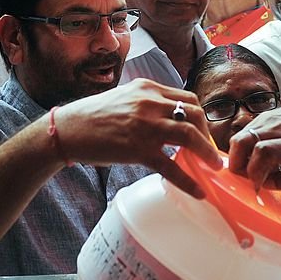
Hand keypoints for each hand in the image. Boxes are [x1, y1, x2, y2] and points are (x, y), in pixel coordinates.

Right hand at [54, 79, 222, 197]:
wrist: (66, 130)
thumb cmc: (93, 116)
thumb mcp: (125, 97)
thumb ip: (147, 103)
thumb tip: (169, 117)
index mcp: (148, 88)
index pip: (188, 98)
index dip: (200, 117)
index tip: (203, 132)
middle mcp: (150, 103)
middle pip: (195, 114)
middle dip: (207, 134)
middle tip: (209, 151)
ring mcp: (145, 126)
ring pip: (190, 135)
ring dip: (207, 152)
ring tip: (214, 166)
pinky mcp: (138, 149)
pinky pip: (171, 166)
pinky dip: (188, 181)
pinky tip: (198, 191)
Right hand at [227, 96, 280, 190]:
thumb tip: (265, 184)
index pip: (263, 152)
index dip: (254, 172)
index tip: (257, 186)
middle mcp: (280, 128)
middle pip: (244, 141)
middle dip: (237, 165)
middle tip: (244, 178)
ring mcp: (270, 119)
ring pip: (240, 136)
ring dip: (237, 156)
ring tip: (249, 169)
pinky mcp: (266, 116)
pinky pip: (246, 132)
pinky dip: (243, 147)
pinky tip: (255, 157)